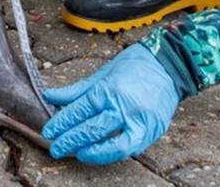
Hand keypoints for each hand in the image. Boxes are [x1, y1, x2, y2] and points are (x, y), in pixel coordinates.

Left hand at [42, 44, 179, 164]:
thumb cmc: (135, 65)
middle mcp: (124, 106)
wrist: (169, 65)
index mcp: (109, 89)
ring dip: (91, 152)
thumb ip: (77, 90)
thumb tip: (50, 96)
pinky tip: (98, 153)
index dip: (62, 123)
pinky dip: (112, 153)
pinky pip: (129, 148)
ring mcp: (140, 121)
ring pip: (112, 145)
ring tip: (76, 153)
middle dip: (70, 140)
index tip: (49, 131)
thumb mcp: (102, 73)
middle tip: (55, 148)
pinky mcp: (152, 131)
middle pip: (92, 129)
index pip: (79, 110)